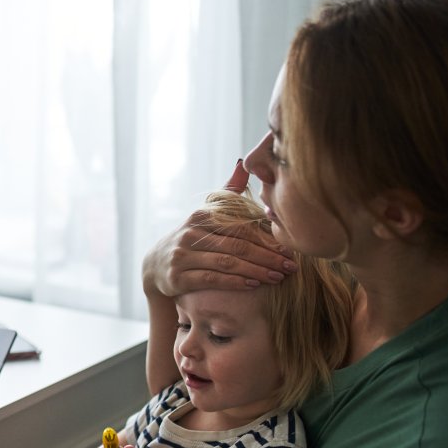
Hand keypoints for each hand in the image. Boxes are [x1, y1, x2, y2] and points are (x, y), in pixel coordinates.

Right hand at [142, 160, 294, 297]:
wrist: (156, 265)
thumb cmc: (192, 238)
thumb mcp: (206, 213)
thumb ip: (227, 191)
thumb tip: (244, 163)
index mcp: (201, 216)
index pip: (241, 226)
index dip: (267, 238)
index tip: (289, 249)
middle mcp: (190, 234)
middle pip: (237, 245)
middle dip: (267, 257)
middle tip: (290, 266)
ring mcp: (182, 256)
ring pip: (227, 263)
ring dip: (256, 271)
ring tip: (278, 277)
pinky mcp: (177, 278)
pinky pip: (212, 280)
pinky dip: (235, 282)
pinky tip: (254, 285)